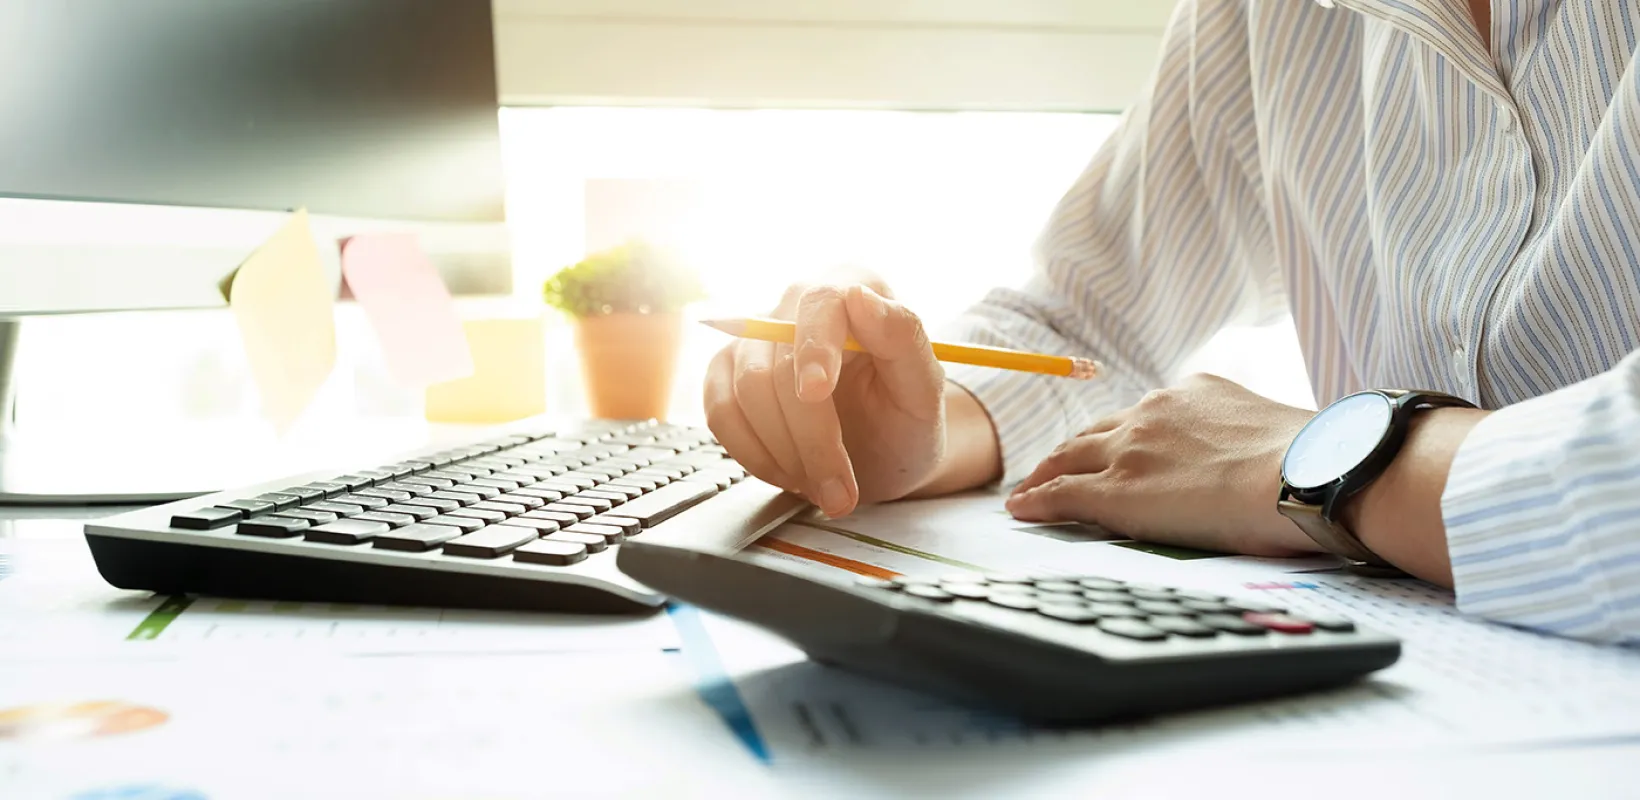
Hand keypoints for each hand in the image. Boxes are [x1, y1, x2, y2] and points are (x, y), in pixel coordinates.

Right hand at [703, 277, 945, 516]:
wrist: (883, 454)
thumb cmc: (907, 420)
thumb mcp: (925, 391)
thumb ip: (904, 340)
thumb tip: (860, 296)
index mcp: (854, 286)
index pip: (821, 303)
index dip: (814, 348)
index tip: (816, 392)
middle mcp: (798, 303)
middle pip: (778, 363)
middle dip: (809, 437)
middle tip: (840, 492)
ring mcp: (756, 339)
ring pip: (744, 393)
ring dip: (784, 454)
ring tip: (824, 486)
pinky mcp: (727, 374)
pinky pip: (720, 413)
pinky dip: (754, 455)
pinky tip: (790, 473)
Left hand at [1004, 373, 1319, 556]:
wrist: (1309, 473)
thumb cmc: (1313, 465)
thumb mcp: (1273, 432)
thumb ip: (1246, 439)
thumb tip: (1263, 464)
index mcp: (1195, 392)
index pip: (1143, 416)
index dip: (1119, 435)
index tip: (1109, 447)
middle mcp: (1154, 412)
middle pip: (1096, 431)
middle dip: (1072, 450)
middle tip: (1053, 467)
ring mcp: (1131, 450)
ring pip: (1070, 458)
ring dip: (1046, 474)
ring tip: (1029, 489)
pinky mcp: (1116, 491)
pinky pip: (1061, 494)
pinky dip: (1036, 501)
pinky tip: (1021, 510)